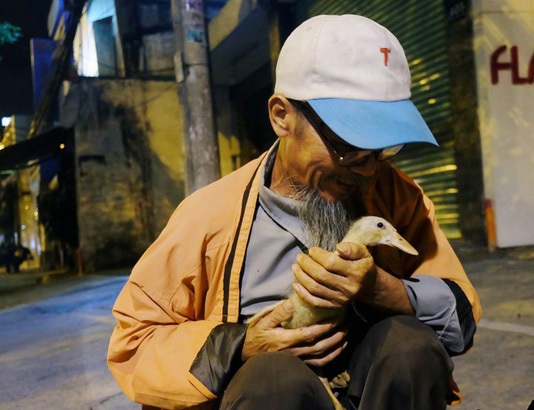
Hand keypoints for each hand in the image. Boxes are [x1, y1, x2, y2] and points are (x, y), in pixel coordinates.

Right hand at [242, 299, 347, 366]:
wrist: (248, 352)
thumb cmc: (256, 334)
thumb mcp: (264, 320)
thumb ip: (279, 312)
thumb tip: (293, 303)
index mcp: (286, 339)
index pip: (310, 334)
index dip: (324, 328)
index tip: (336, 319)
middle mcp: (294, 351)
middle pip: (319, 346)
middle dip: (335, 338)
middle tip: (346, 327)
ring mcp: (297, 359)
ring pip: (321, 357)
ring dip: (335, 348)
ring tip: (345, 338)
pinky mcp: (298, 364)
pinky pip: (317, 364)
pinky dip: (330, 358)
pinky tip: (337, 350)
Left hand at [293, 242, 414, 314]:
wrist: (369, 286)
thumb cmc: (362, 265)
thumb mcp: (363, 252)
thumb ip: (352, 248)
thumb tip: (339, 247)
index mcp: (357, 272)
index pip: (332, 263)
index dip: (318, 255)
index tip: (311, 250)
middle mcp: (349, 287)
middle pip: (321, 276)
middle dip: (306, 265)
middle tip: (299, 257)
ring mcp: (341, 299)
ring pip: (316, 288)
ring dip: (301, 277)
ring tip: (295, 267)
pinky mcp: (334, 306)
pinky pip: (315, 302)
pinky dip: (303, 294)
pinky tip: (296, 284)